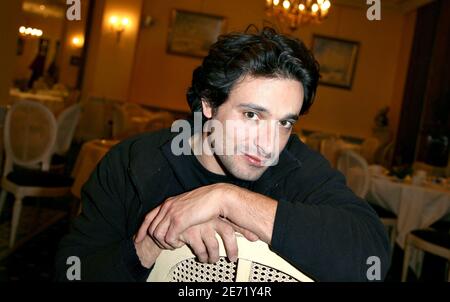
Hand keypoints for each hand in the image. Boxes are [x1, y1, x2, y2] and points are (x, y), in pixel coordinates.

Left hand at [135, 204, 258, 263]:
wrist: (217, 198)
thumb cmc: (207, 202)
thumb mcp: (187, 204)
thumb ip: (178, 210)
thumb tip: (174, 220)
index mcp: (169, 202)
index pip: (148, 216)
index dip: (142, 229)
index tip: (138, 238)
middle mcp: (168, 207)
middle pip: (151, 228)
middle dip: (156, 240)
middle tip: (167, 246)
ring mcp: (172, 214)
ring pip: (158, 235)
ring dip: (166, 243)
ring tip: (176, 244)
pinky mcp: (179, 221)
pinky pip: (169, 238)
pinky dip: (174, 243)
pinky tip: (182, 242)